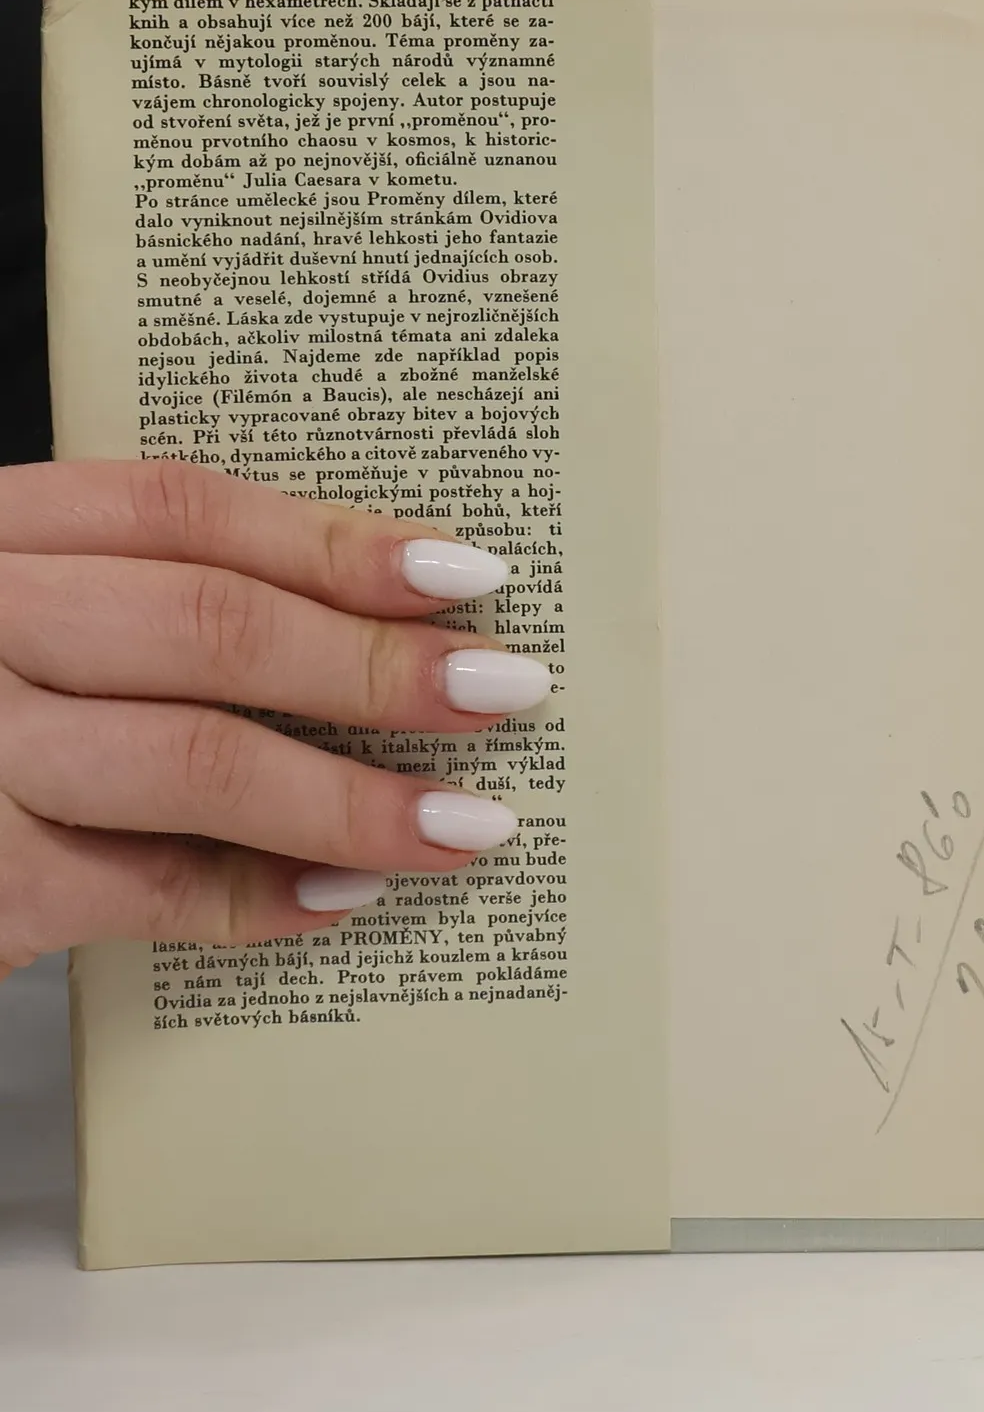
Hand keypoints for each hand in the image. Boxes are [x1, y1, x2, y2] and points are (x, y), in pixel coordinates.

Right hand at [0, 461, 551, 974]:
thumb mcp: (25, 609)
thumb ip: (140, 601)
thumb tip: (377, 624)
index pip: (183, 510)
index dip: (336, 542)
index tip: (468, 573)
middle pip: (208, 625)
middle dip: (376, 666)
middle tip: (507, 690)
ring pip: (189, 761)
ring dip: (351, 800)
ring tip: (470, 825)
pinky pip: (142, 891)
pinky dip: (258, 900)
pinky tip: (348, 901)